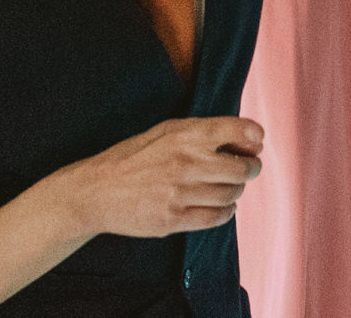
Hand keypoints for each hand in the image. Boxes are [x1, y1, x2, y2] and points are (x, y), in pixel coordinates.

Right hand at [42, 116, 263, 238]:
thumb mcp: (165, 130)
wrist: (95, 191)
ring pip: (232, 194)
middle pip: (243, 169)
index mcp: (185, 136)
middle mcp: (186, 163)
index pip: (239, 131)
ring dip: (236, 191)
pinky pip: (217, 218)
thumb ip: (203, 131)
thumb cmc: (133, 157)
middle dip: (250, 167)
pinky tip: (218, 205)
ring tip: (227, 187)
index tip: (254, 143)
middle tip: (246, 168)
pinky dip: (225, 212)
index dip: (254, 137)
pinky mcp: (173, 220)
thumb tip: (246, 137)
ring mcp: (179, 194)